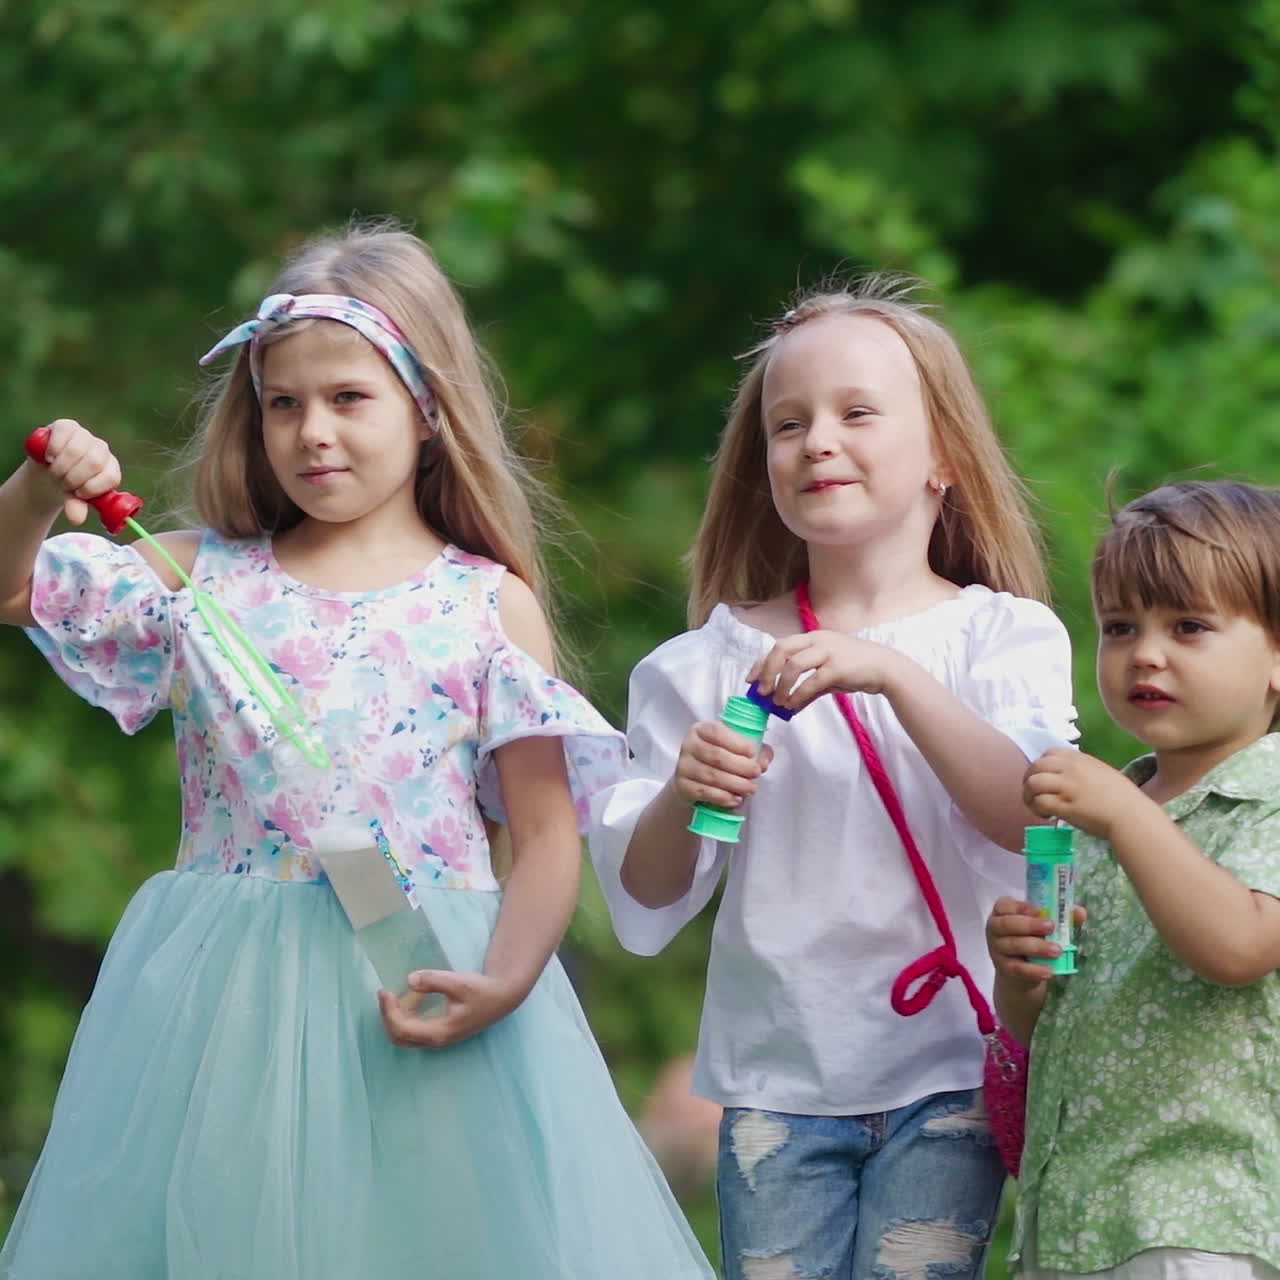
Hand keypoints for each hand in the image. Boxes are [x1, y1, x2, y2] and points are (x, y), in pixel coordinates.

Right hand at [28, 419, 121, 525]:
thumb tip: (76, 519)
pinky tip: (49, 457)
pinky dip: (54, 449)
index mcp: (111, 469)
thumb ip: (76, 508)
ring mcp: (86, 436)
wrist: (46, 470)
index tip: (78, 494)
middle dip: (74, 478)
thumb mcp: (72, 500)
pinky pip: (63, 434)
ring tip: (55, 472)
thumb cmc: (66, 486)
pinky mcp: (67, 426)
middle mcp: (102, 450)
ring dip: (62, 466)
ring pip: (77, 450)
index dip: (92, 487)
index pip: (111, 476)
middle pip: (94, 462)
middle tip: (63, 483)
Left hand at [377, 968, 520, 1048]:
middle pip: (398, 1037)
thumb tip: (409, 980)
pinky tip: (410, 998)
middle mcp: (436, 1040)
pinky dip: (405, 1016)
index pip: (402, 1028)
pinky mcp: (440, 1031)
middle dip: (387, 1016)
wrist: (503, 997)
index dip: (388, 1012)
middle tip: (384, 993)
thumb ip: (434, 981)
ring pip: (405, 1036)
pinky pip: (414, 1030)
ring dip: (394, 1017)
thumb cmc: (482, 990)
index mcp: (439, 1032)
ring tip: (392, 995)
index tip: (385, 991)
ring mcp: (438, 1038)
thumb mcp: (459, 982)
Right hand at [672, 720, 772, 809]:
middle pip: (717, 756)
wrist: (694, 779)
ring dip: (736, 784)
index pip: (717, 732)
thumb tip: (764, 762)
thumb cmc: (720, 759)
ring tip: (751, 789)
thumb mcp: (736, 748)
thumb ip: (756, 750)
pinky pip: (705, 792)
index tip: (752, 752)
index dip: (737, 743)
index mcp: (701, 729)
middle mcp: (689, 745)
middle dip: (741, 766)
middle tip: (756, 773)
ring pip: (713, 776)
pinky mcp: (682, 786)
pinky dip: (723, 797)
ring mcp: (683, 766)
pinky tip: (736, 799)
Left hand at [747, 630, 902, 710]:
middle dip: (766, 671)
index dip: (761, 663)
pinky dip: (798, 695)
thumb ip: (807, 686)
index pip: (779, 646)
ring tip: (777, 702)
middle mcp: (818, 640)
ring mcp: (828, 652)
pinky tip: (793, 706)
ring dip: (781, 685)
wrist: (885, 669)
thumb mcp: (828, 674)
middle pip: (781, 649)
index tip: (750, 679)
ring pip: (793, 665)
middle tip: (761, 691)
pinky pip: (811, 682)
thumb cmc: (855, 669)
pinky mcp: (838, 668)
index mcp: (812, 638)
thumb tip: (787, 705)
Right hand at [986, 896, 1086, 988]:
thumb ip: (1061, 916)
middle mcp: (995, 928)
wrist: (1022, 971)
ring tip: (1057, 951)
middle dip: (1030, 925)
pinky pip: (1017, 968)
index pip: (1005, 905)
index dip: (1020, 906)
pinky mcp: (1004, 968)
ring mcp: (997, 949)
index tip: (1038, 910)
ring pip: (1013, 945)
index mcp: (1003, 912)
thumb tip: (1080, 913)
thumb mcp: (1043, 926)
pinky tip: (1048, 971)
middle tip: (1051, 927)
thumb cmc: (1033, 938)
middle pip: (1007, 924)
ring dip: (1036, 947)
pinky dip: (1033, 970)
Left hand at [1023, 747, 1139, 839]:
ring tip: (1036, 806)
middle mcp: (1071, 769)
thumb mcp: (1103, 773)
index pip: (1049, 753)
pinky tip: (1045, 815)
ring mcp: (1067, 786)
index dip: (1041, 766)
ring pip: (1033, 783)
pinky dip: (1036, 808)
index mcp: (1081, 759)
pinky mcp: (1064, 805)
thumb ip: (1084, 770)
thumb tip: (1068, 776)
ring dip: (1029, 795)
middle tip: (1033, 794)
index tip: (1044, 778)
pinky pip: (1039, 801)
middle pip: (1036, 766)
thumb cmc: (1124, 799)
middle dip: (1029, 780)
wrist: (1131, 816)